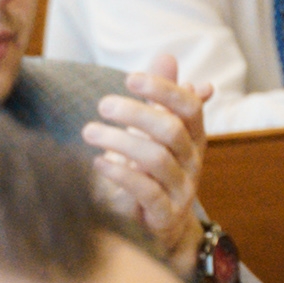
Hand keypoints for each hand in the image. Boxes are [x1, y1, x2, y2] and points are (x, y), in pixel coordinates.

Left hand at [81, 52, 213, 260]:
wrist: (157, 226)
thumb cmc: (152, 170)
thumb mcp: (156, 131)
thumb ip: (161, 96)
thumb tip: (167, 56)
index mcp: (194, 137)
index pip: (189, 106)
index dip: (163, 90)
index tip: (130, 77)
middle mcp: (193, 162)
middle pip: (171, 130)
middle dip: (136, 113)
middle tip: (103, 105)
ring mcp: (182, 190)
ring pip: (157, 159)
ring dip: (119, 141)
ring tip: (89, 131)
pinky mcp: (165, 215)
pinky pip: (146, 192)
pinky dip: (120, 173)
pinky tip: (98, 161)